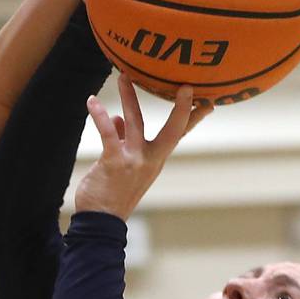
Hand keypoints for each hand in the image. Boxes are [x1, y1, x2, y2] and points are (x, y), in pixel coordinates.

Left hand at [74, 75, 212, 220]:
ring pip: (136, 122)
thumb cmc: (111, 195)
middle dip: (181, 109)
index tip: (207, 101)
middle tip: (187, 86)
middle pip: (173, 130)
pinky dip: (100, 115)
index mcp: (156, 160)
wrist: (101, 222)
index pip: (179, 135)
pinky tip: (92, 101)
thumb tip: (119, 118)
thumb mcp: (123, 167)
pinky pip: (108, 133)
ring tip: (123, 76)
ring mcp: (134, 161)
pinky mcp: (115, 162)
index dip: (192, 117)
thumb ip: (124, 141)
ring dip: (129, 97)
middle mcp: (150, 160)